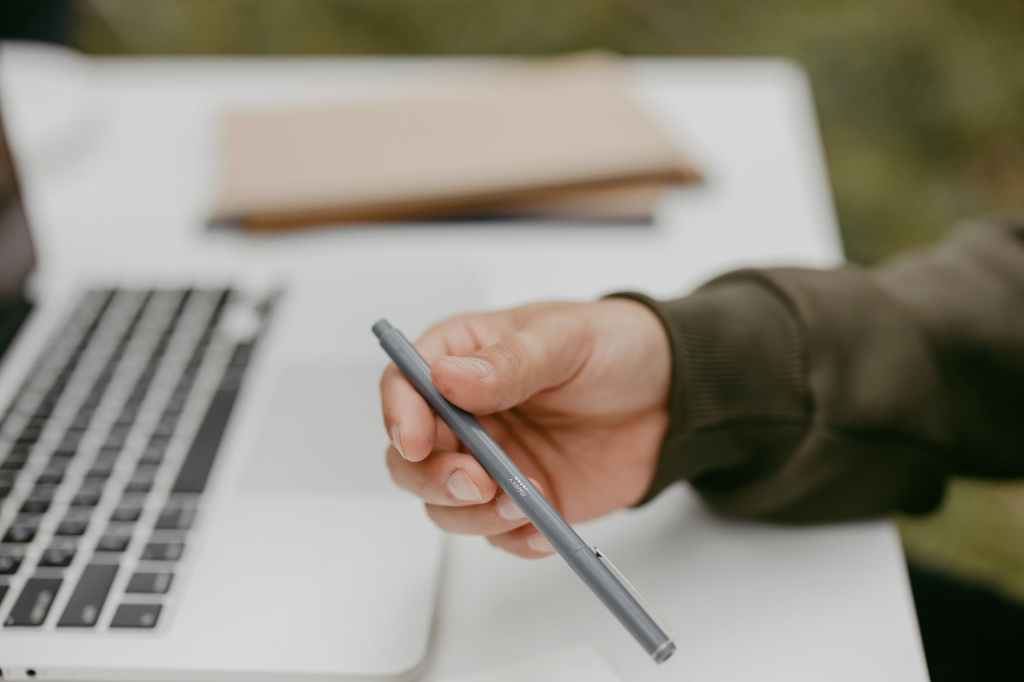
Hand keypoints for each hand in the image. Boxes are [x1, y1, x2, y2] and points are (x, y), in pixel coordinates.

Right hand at [378, 299, 670, 557]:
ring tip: (524, 503)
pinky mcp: (521, 498)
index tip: (416, 439)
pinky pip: (496, 533)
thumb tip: (446, 378)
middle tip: (477, 482)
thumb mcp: (566, 339)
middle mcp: (465, 413)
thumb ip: (509, 362)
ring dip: (474, 513)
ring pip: (445, 503)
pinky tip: (544, 527)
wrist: (671, 396)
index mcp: (464, 358)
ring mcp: (491, 459)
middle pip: (411, 456)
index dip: (400, 413)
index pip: (405, 383)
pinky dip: (513, 538)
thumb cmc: (615, 348)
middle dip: (433, 477)